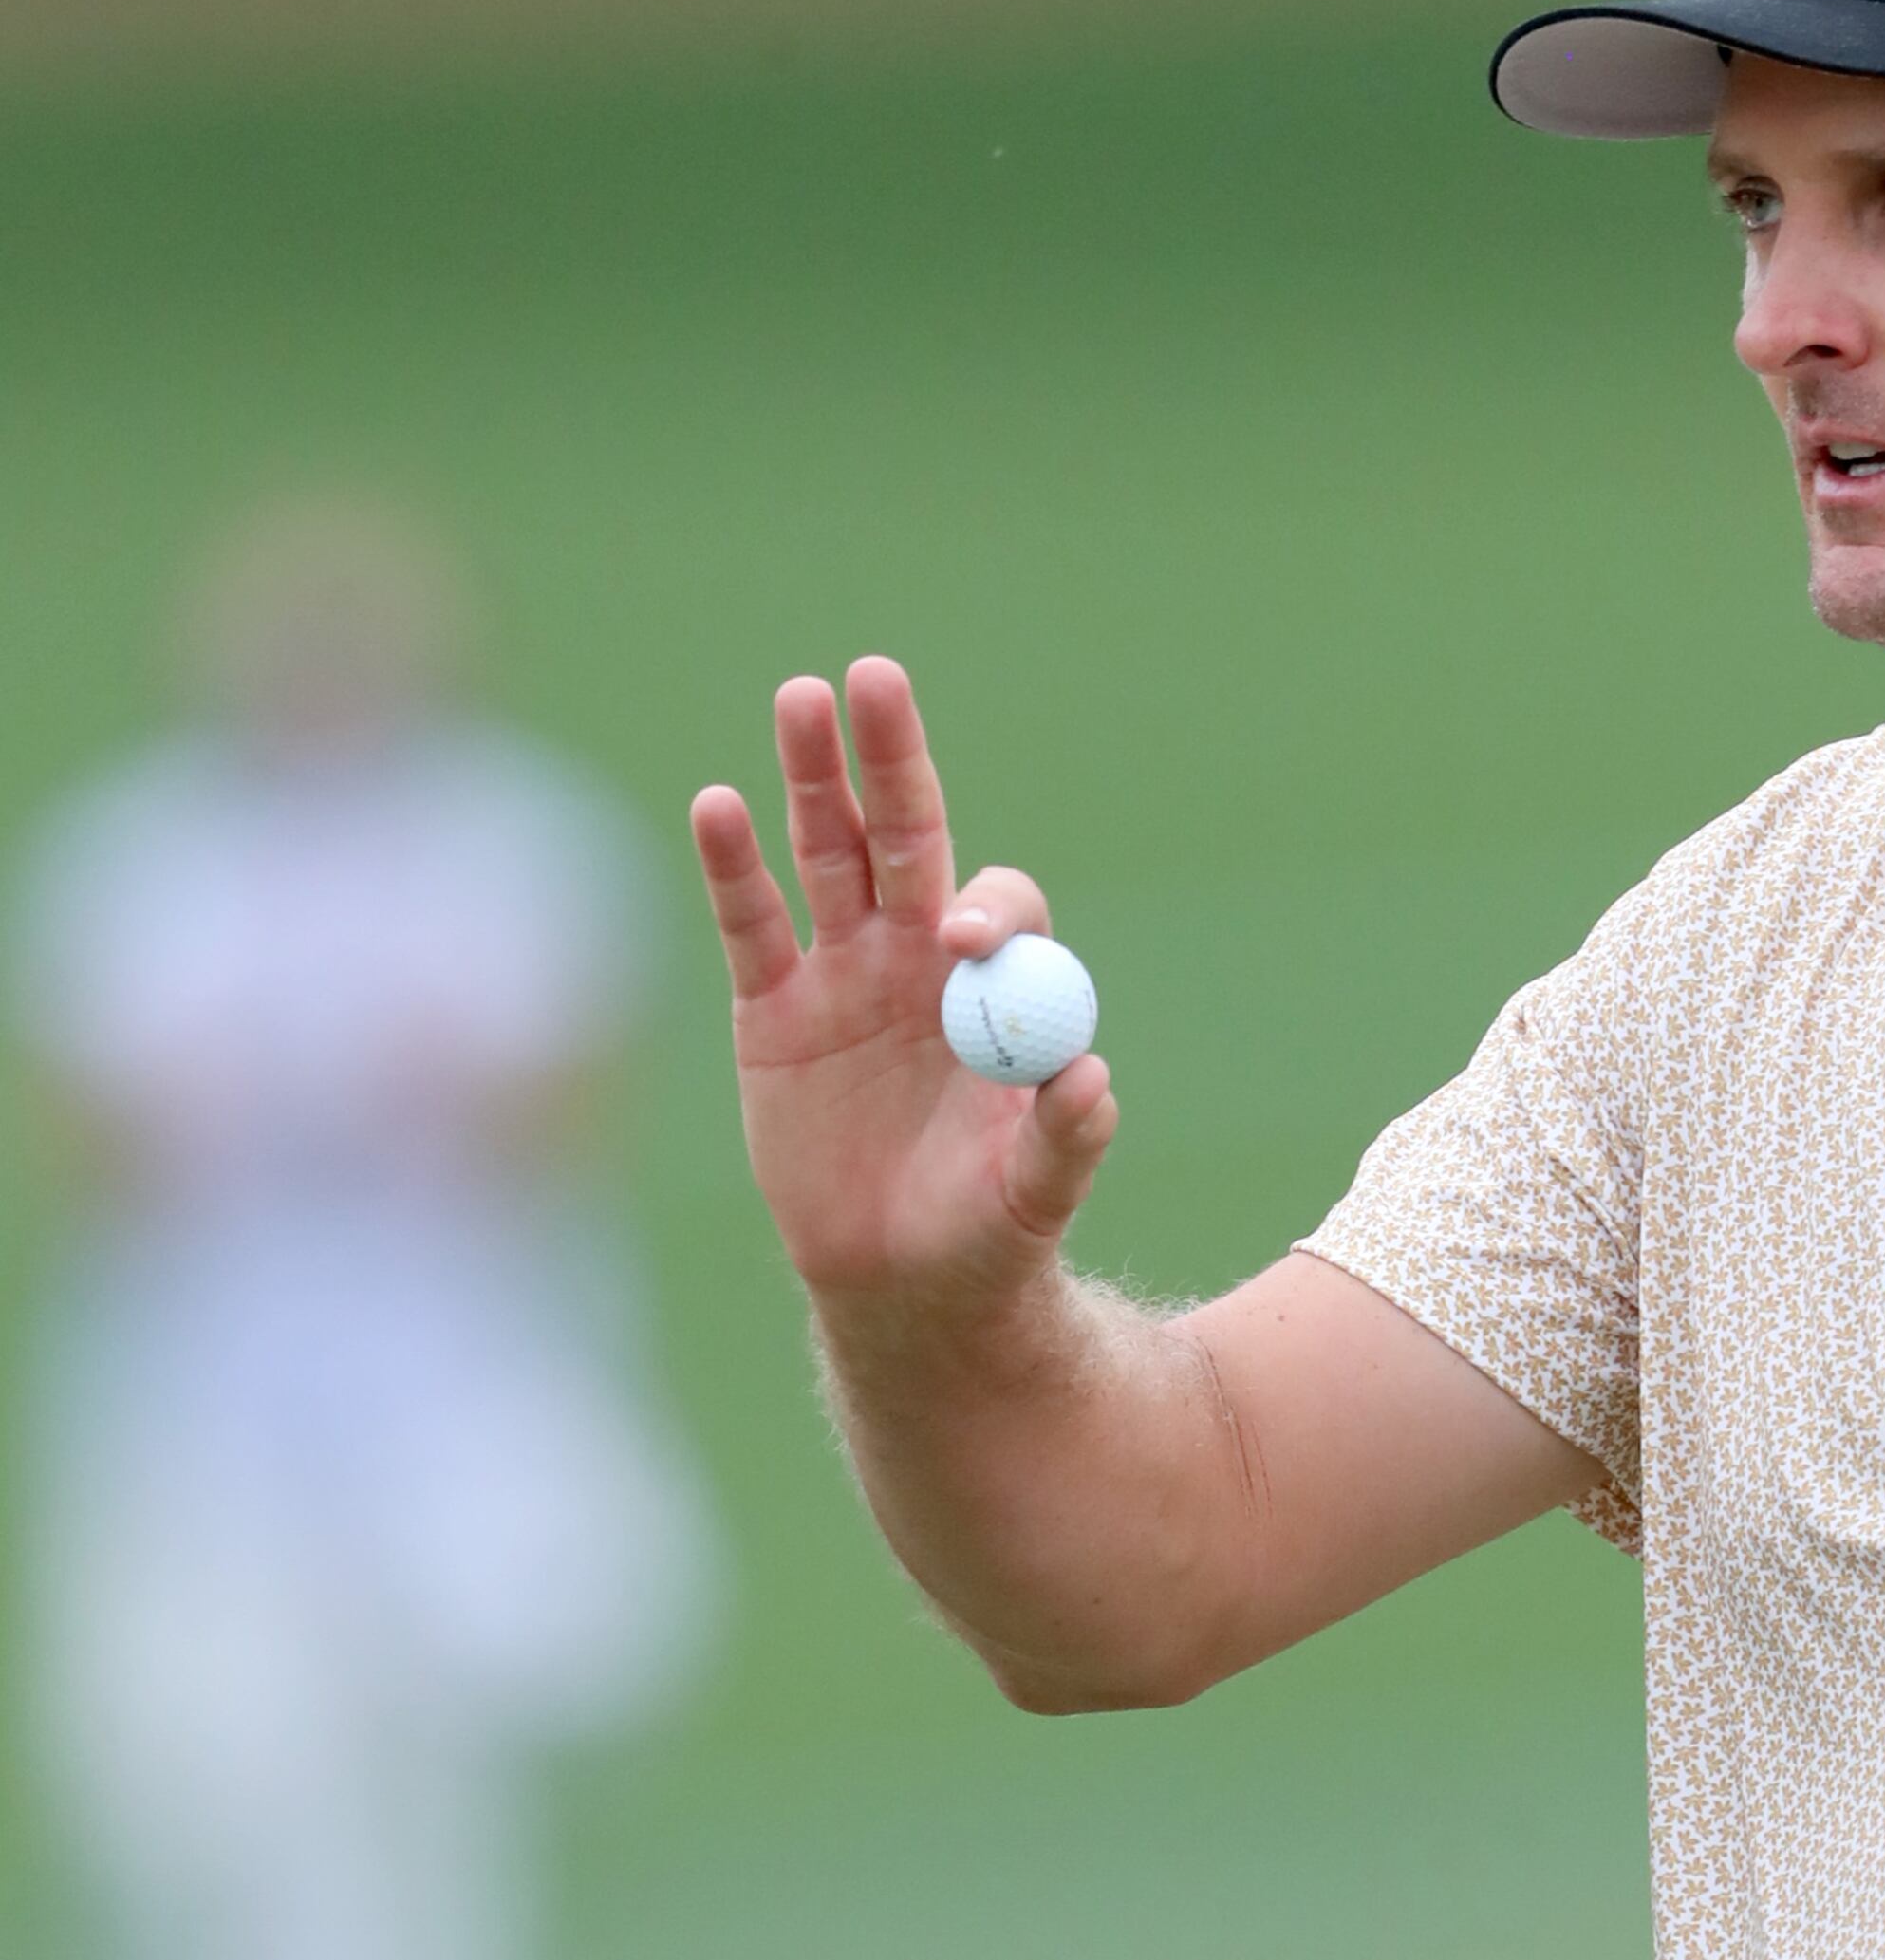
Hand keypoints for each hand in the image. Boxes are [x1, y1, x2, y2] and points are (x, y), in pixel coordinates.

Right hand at [691, 658, 1119, 1317]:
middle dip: (892, 760)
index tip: (961, 940)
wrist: (902, 1282)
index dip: (982, 909)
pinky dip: (732, 865)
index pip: (992, 906)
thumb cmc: (987, 1230)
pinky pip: (750, 923)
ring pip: (826, 854)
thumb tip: (1091, 1081)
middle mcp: (919, 957)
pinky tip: (717, 803)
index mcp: (996, 987)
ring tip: (802, 696)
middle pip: (905, 834)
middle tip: (876, 678)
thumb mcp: (1034, 1197)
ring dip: (814, 778)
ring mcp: (842, 973)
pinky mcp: (770, 1009)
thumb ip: (1066, 1143)